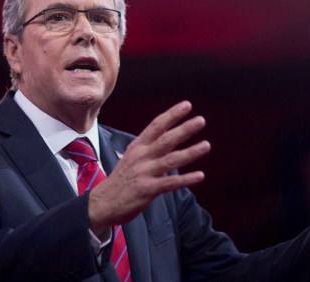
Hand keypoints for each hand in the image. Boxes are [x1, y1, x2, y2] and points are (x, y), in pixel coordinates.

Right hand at [87, 101, 210, 233]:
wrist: (102, 203)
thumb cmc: (121, 179)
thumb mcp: (130, 157)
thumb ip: (147, 147)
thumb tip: (164, 135)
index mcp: (138, 146)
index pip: (156, 126)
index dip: (172, 115)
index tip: (187, 105)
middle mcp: (141, 156)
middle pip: (166, 139)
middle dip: (184, 129)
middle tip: (201, 120)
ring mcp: (144, 173)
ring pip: (171, 159)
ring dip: (190, 152)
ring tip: (207, 145)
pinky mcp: (147, 190)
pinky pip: (170, 183)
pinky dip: (185, 179)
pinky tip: (200, 175)